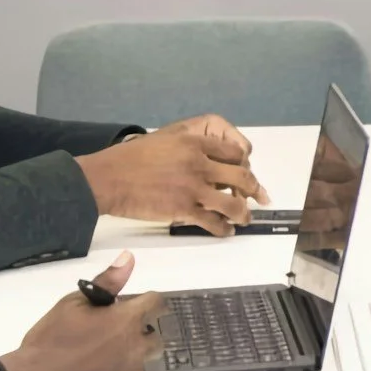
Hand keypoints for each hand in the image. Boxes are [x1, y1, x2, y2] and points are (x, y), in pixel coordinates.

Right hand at [0, 251, 164, 370]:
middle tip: (108, 342)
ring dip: (125, 364)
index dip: (146, 304)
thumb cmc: (49, 342)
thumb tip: (129, 258)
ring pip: (139, 368)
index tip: (134, 309)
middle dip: (137, 337)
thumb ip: (106, 283)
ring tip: (94, 368)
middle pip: (154, 339)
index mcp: (126, 321)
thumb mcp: (72, 304)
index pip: (156, 304)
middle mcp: (137, 350)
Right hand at [78, 119, 267, 232]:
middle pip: (241, 177)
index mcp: (194, 143)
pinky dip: (223, 229)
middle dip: (254, 189)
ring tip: (245, 218)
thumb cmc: (130, 158)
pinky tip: (225, 231)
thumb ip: (185, 146)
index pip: (233, 152)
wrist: (109, 178)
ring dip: (243, 213)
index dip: (243, 162)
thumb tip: (199, 156)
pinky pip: (213, 222)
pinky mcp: (184, 210)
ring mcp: (194, 188)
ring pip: (232, 204)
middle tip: (260, 196)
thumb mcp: (163, 140)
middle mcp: (199, 164)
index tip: (246, 171)